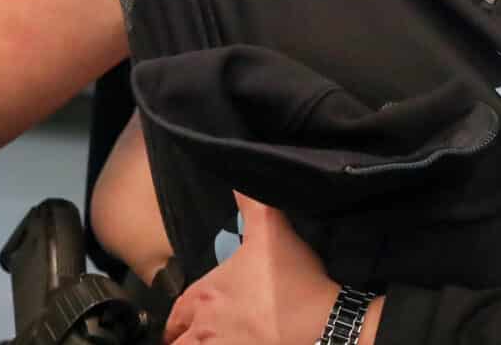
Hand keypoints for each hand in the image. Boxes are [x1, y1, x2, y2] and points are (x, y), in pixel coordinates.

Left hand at [165, 196, 378, 344]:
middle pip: (178, 342)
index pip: (176, 312)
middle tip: (189, 338)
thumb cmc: (293, 281)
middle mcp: (205, 329)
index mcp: (205, 296)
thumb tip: (236, 172)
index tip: (181, 322)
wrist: (324, 324)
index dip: (179, 317)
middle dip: (182, 338)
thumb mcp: (270, 229)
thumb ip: (250, 200)